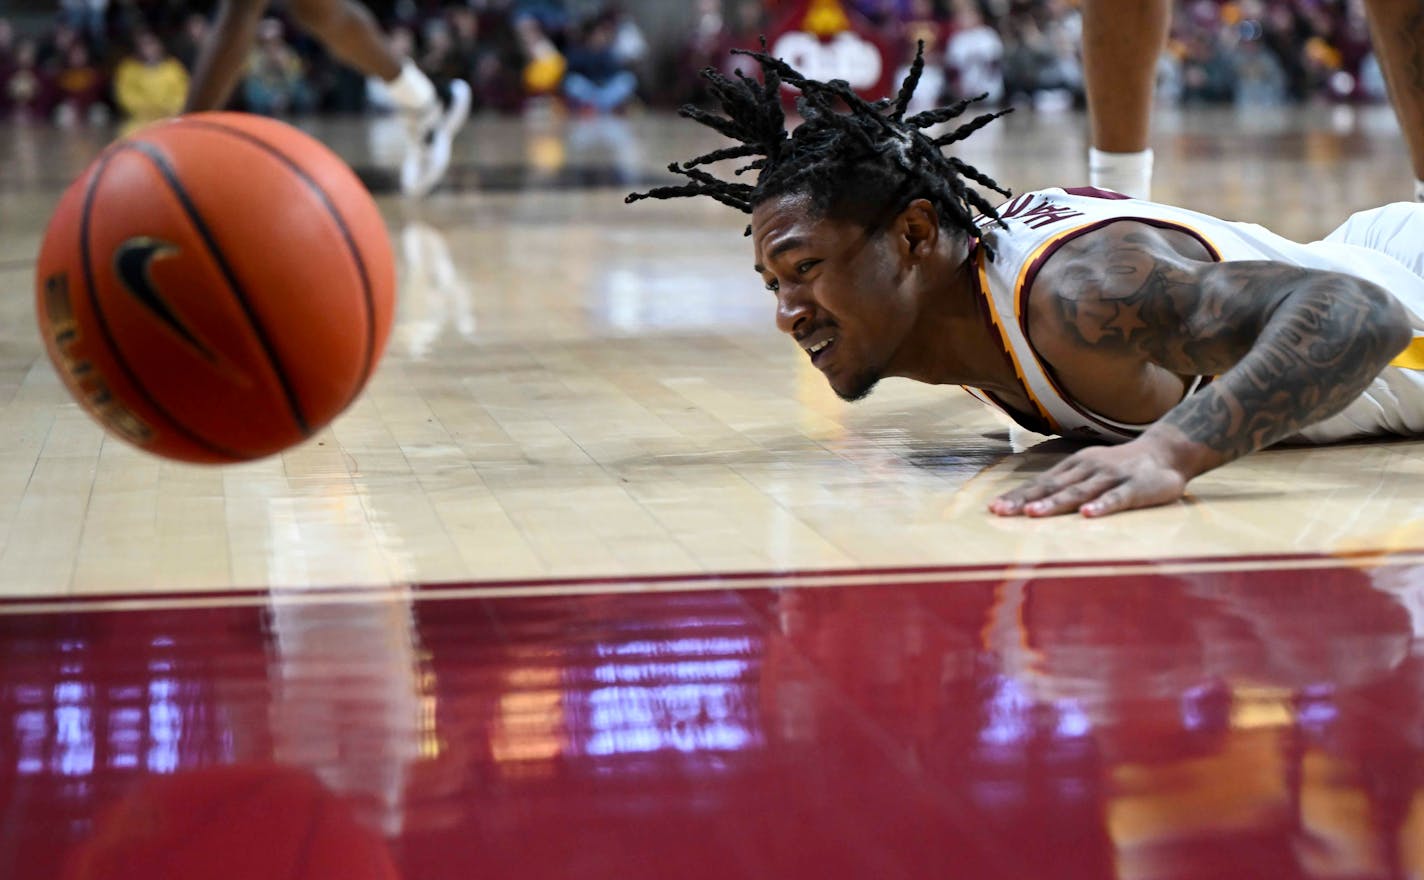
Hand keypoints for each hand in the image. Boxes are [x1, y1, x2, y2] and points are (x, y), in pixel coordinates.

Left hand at [988, 439, 1189, 517]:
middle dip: (1025, 500)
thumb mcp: (1090, 470)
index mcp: (1074, 466)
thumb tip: (1032, 501)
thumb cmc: (1120, 467)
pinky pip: (1116, 498)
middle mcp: (1088, 469)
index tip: (993, 507)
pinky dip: (1101, 506)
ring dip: (1055, 503)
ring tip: (1034, 514)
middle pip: (1051, 486)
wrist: (1167, 450)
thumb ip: (1067, 484)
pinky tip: (1087, 515)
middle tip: (1001, 512)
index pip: (1041, 482)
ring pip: (1079, 491)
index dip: (1018, 495)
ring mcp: (1111, 477)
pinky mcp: (1136, 487)